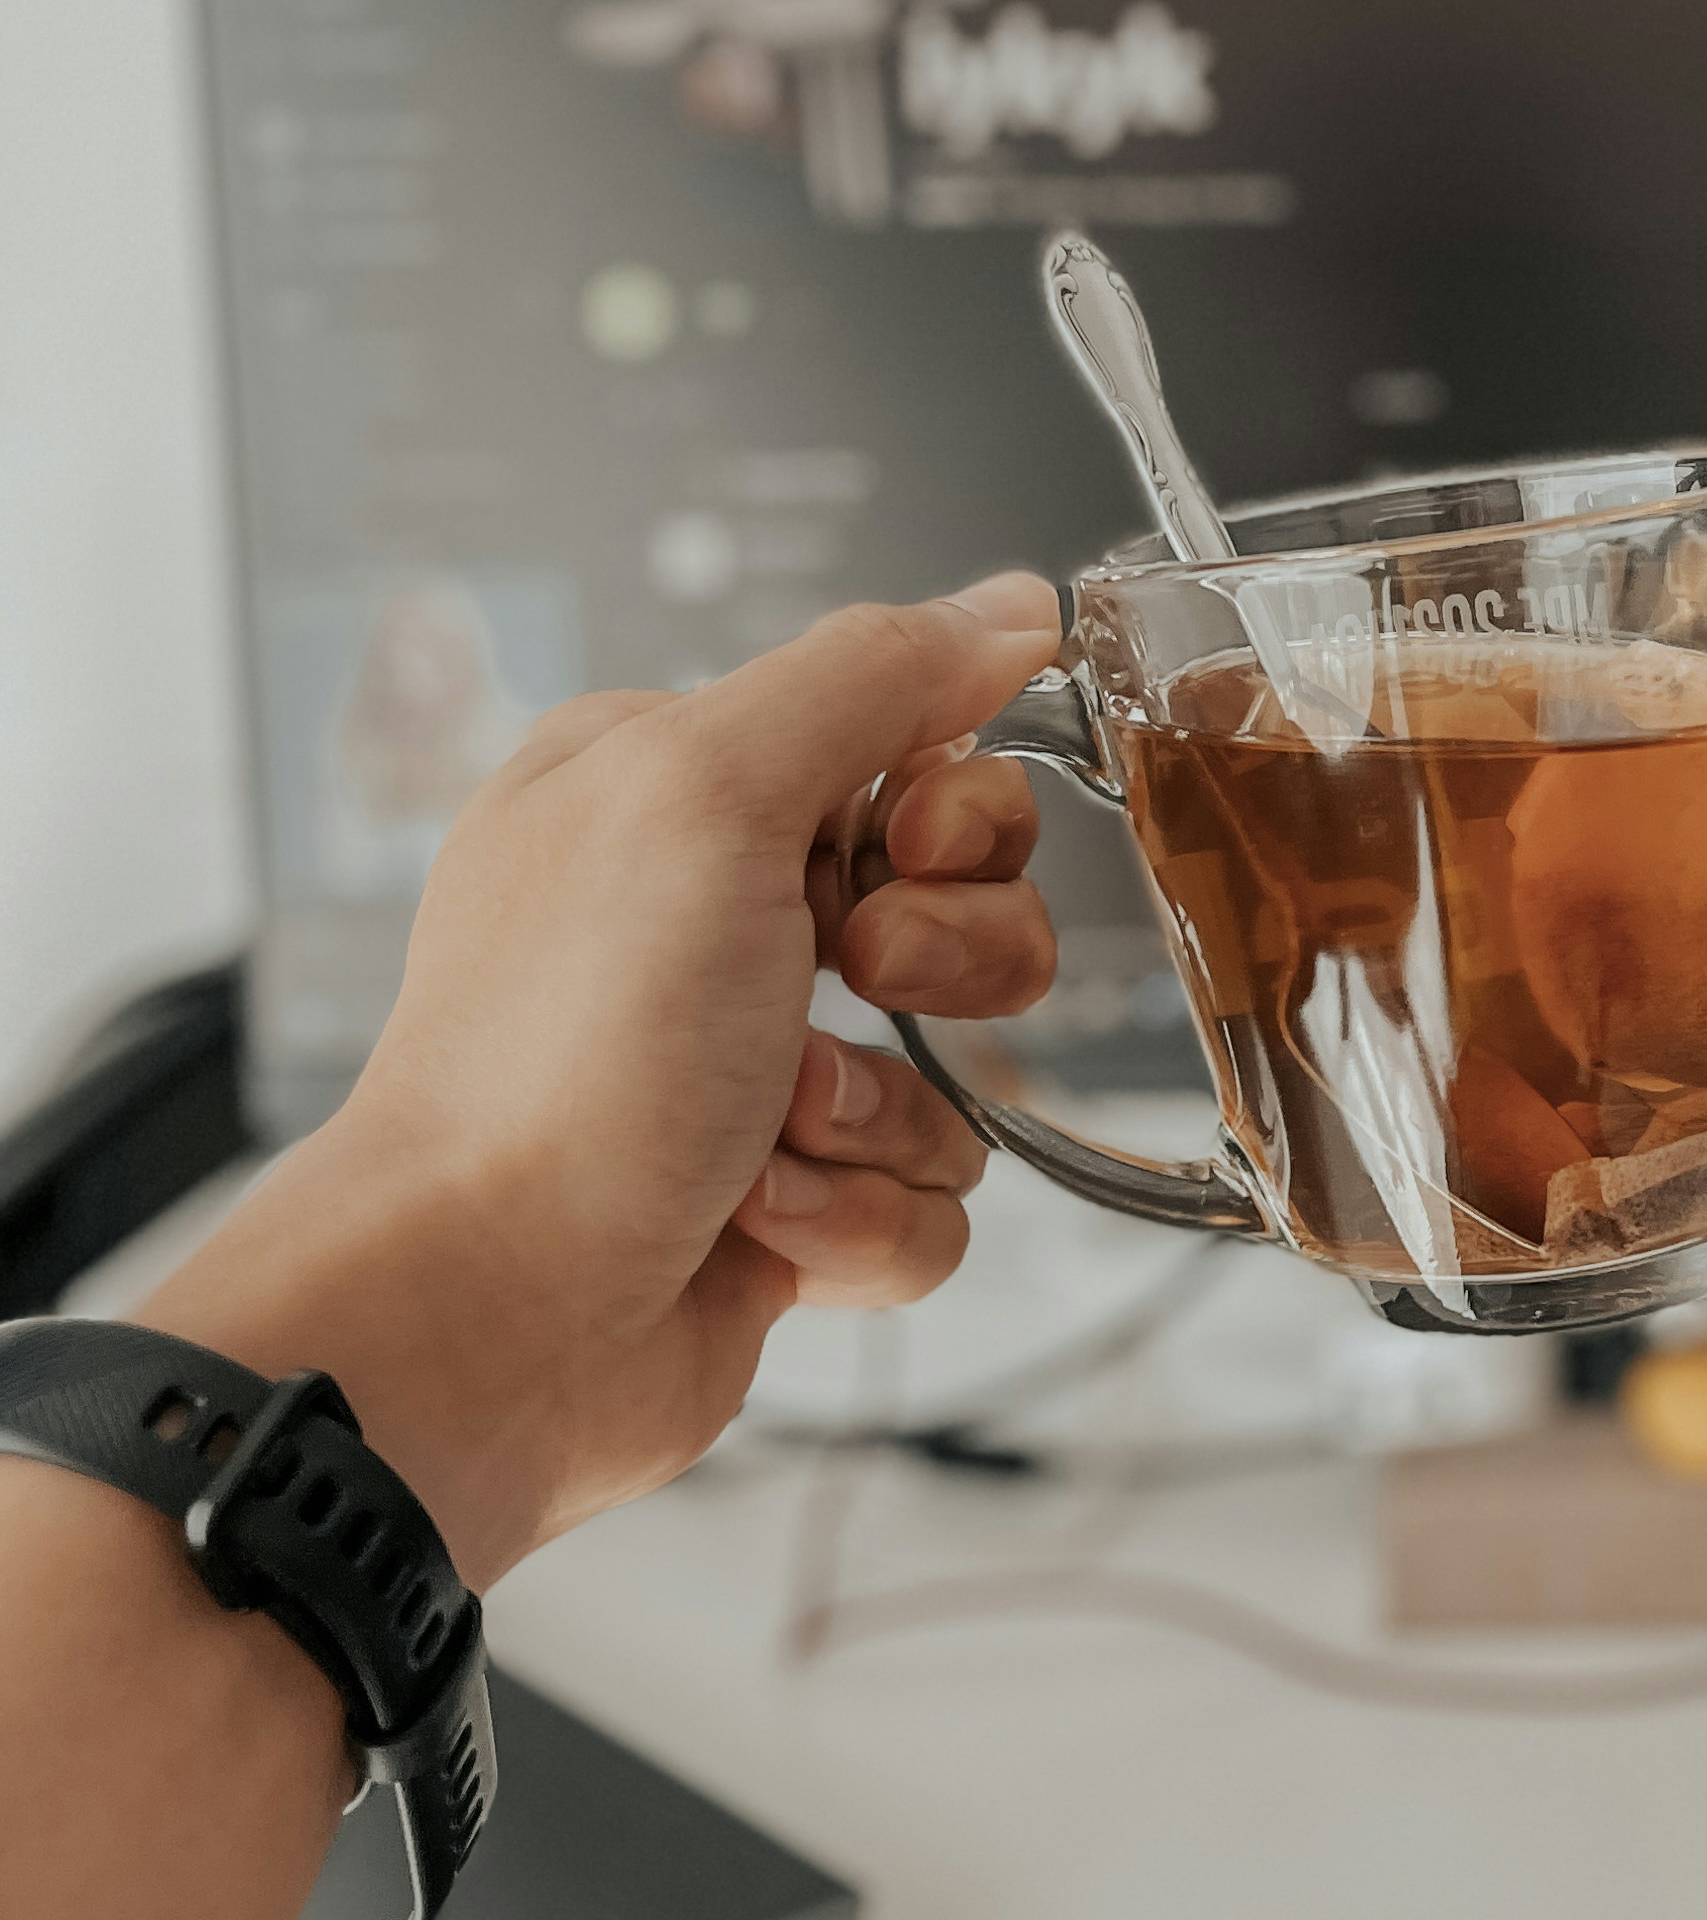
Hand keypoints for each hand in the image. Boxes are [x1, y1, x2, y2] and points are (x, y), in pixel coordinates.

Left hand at [144, 576, 1065, 1584]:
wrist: (485, 1314)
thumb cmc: (561, 1057)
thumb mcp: (709, 791)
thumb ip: (872, 676)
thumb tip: (1008, 605)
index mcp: (671, 793)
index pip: (906, 746)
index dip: (947, 806)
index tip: (902, 846)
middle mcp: (709, 926)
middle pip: (965, 905)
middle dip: (945, 957)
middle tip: (851, 977)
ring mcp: (748, 1076)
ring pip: (961, 1069)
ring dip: (888, 1111)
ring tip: (771, 1135)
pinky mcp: (786, 1211)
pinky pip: (932, 1201)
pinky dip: (865, 1223)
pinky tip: (759, 1226)